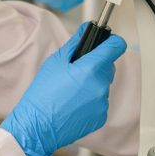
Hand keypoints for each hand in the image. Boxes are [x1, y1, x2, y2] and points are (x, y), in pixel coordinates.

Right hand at [0, 23, 125, 155]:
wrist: (38, 126)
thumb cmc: (42, 94)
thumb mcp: (55, 62)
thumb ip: (74, 44)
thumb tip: (86, 29)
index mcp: (91, 69)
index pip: (116, 47)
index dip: (112, 41)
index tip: (108, 42)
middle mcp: (101, 86)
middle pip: (108, 66)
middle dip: (96, 65)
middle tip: (77, 70)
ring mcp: (102, 103)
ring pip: (103, 85)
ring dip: (93, 83)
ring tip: (72, 91)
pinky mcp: (101, 117)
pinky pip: (100, 101)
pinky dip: (91, 100)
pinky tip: (74, 104)